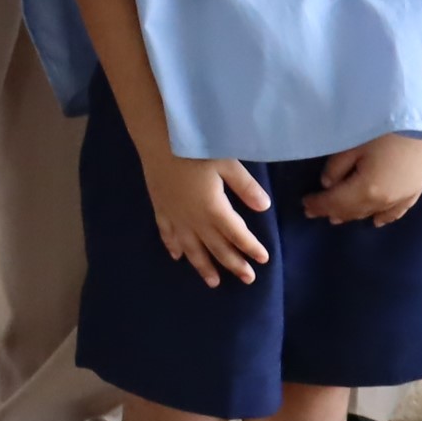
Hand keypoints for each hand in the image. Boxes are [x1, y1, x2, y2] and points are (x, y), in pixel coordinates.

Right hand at [143, 150, 273, 285]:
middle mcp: (194, 219)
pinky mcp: (160, 208)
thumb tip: (265, 208)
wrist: (157, 138)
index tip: (263, 259)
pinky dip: (173, 247)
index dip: (251, 247)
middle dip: (233, 264)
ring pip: (191, 248)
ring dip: (203, 266)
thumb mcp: (226, 162)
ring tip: (213, 282)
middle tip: (248, 279)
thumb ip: (245, 186)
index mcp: (214, 209)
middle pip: (216, 247)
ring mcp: (175, 216)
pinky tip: (176, 257)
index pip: (237, 234)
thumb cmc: (194, 146)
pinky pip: (167, 234)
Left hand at [302, 130, 421, 226]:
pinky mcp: (417, 189)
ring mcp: (404, 197)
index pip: (335, 202)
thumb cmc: (385, 126)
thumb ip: (337, 167)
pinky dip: (384, 217)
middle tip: (314, 211)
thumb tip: (328, 185)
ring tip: (336, 216)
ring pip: (372, 212)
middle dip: (332, 211)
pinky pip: (397, 211)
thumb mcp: (352, 143)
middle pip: (353, 211)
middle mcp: (385, 201)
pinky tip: (376, 221)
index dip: (318, 204)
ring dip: (354, 215)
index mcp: (366, 190)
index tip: (304, 205)